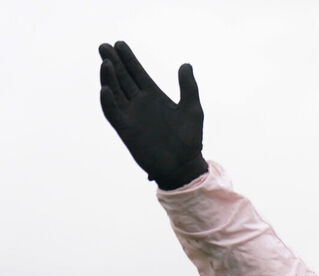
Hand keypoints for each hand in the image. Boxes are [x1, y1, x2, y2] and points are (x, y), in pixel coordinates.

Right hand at [99, 41, 206, 189]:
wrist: (183, 166)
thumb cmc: (190, 140)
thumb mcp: (192, 109)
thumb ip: (188, 87)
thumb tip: (186, 64)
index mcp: (154, 96)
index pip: (137, 73)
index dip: (128, 59)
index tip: (120, 44)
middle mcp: (140, 103)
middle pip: (122, 78)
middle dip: (114, 62)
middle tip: (104, 46)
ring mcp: (131, 116)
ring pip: (115, 92)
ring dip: (109, 77)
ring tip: (106, 62)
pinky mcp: (126, 130)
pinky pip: (113, 113)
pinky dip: (108, 102)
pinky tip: (106, 89)